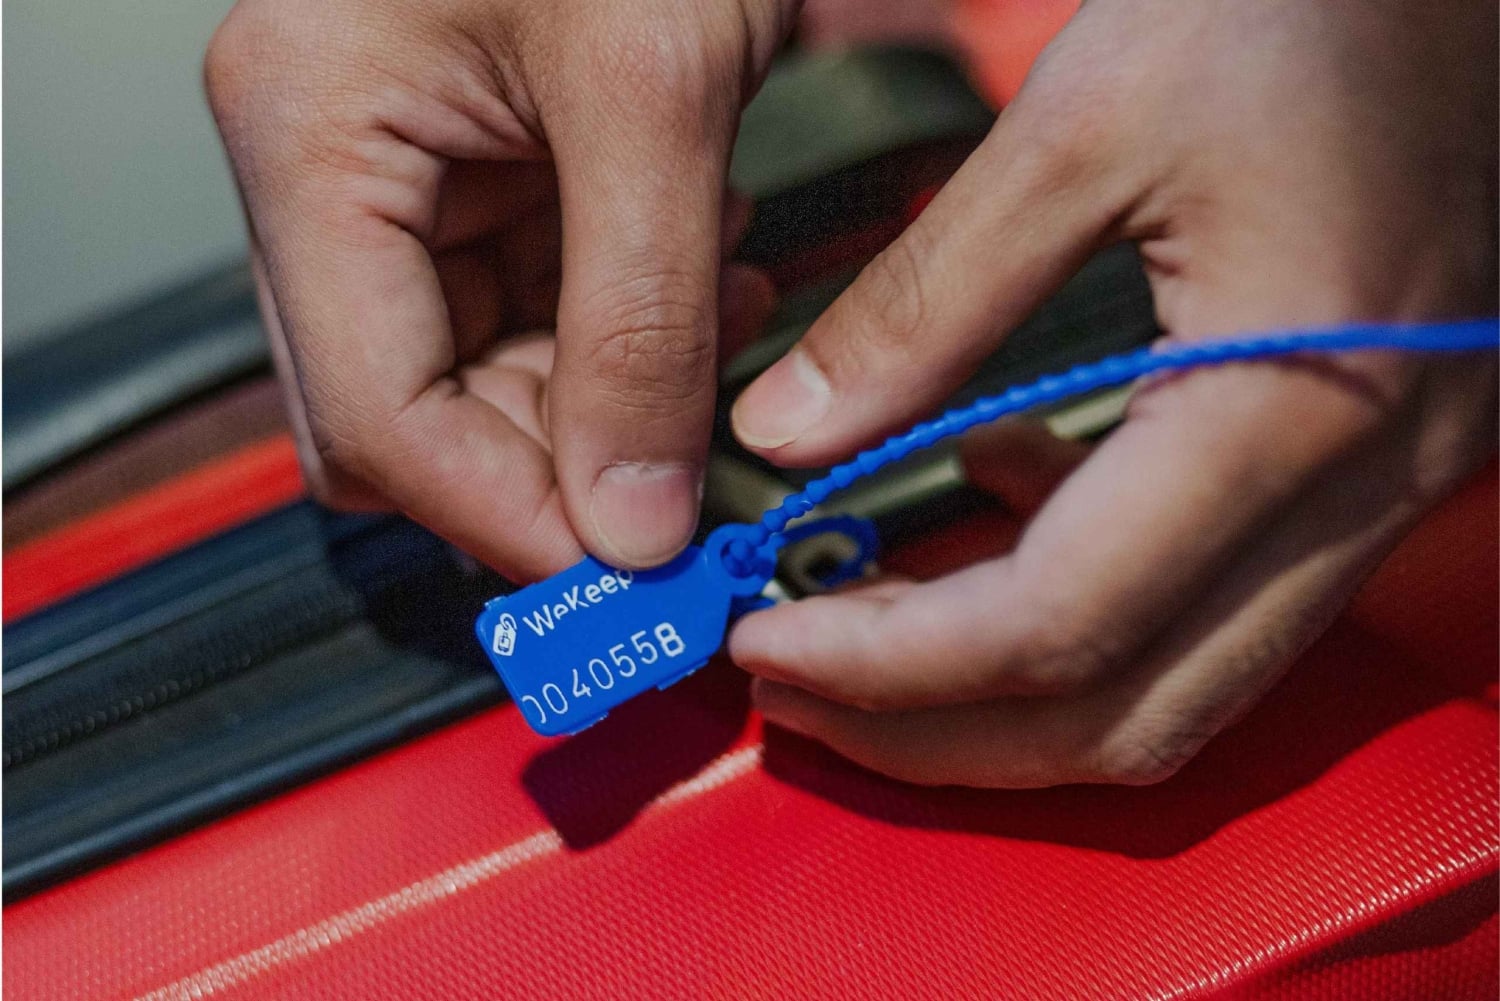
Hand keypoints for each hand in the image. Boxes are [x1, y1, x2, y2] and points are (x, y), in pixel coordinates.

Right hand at [206, 0, 788, 579]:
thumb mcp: (659, 90)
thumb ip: (642, 318)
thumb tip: (632, 522)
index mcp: (309, 132)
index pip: (378, 413)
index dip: (508, 516)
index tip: (631, 579)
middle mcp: (330, 167)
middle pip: (416, 414)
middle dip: (565, 464)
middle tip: (692, 500)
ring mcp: (404, 174)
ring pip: (487, 376)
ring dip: (616, 394)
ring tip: (725, 321)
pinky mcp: (482, 172)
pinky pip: (540, 308)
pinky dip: (632, 329)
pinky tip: (713, 278)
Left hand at [729, 0, 1497, 785]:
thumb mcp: (1083, 123)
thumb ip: (926, 303)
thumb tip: (786, 435)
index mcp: (1291, 406)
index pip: (1061, 625)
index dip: (889, 663)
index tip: (759, 641)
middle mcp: (1359, 489)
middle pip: (1126, 713)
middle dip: (935, 729)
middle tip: (786, 687)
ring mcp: (1378, 490)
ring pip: (1173, 688)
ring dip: (1000, 695)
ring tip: (852, 637)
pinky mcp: (1360, 461)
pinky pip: (1210, 600)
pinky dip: (1078, 597)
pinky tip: (987, 493)